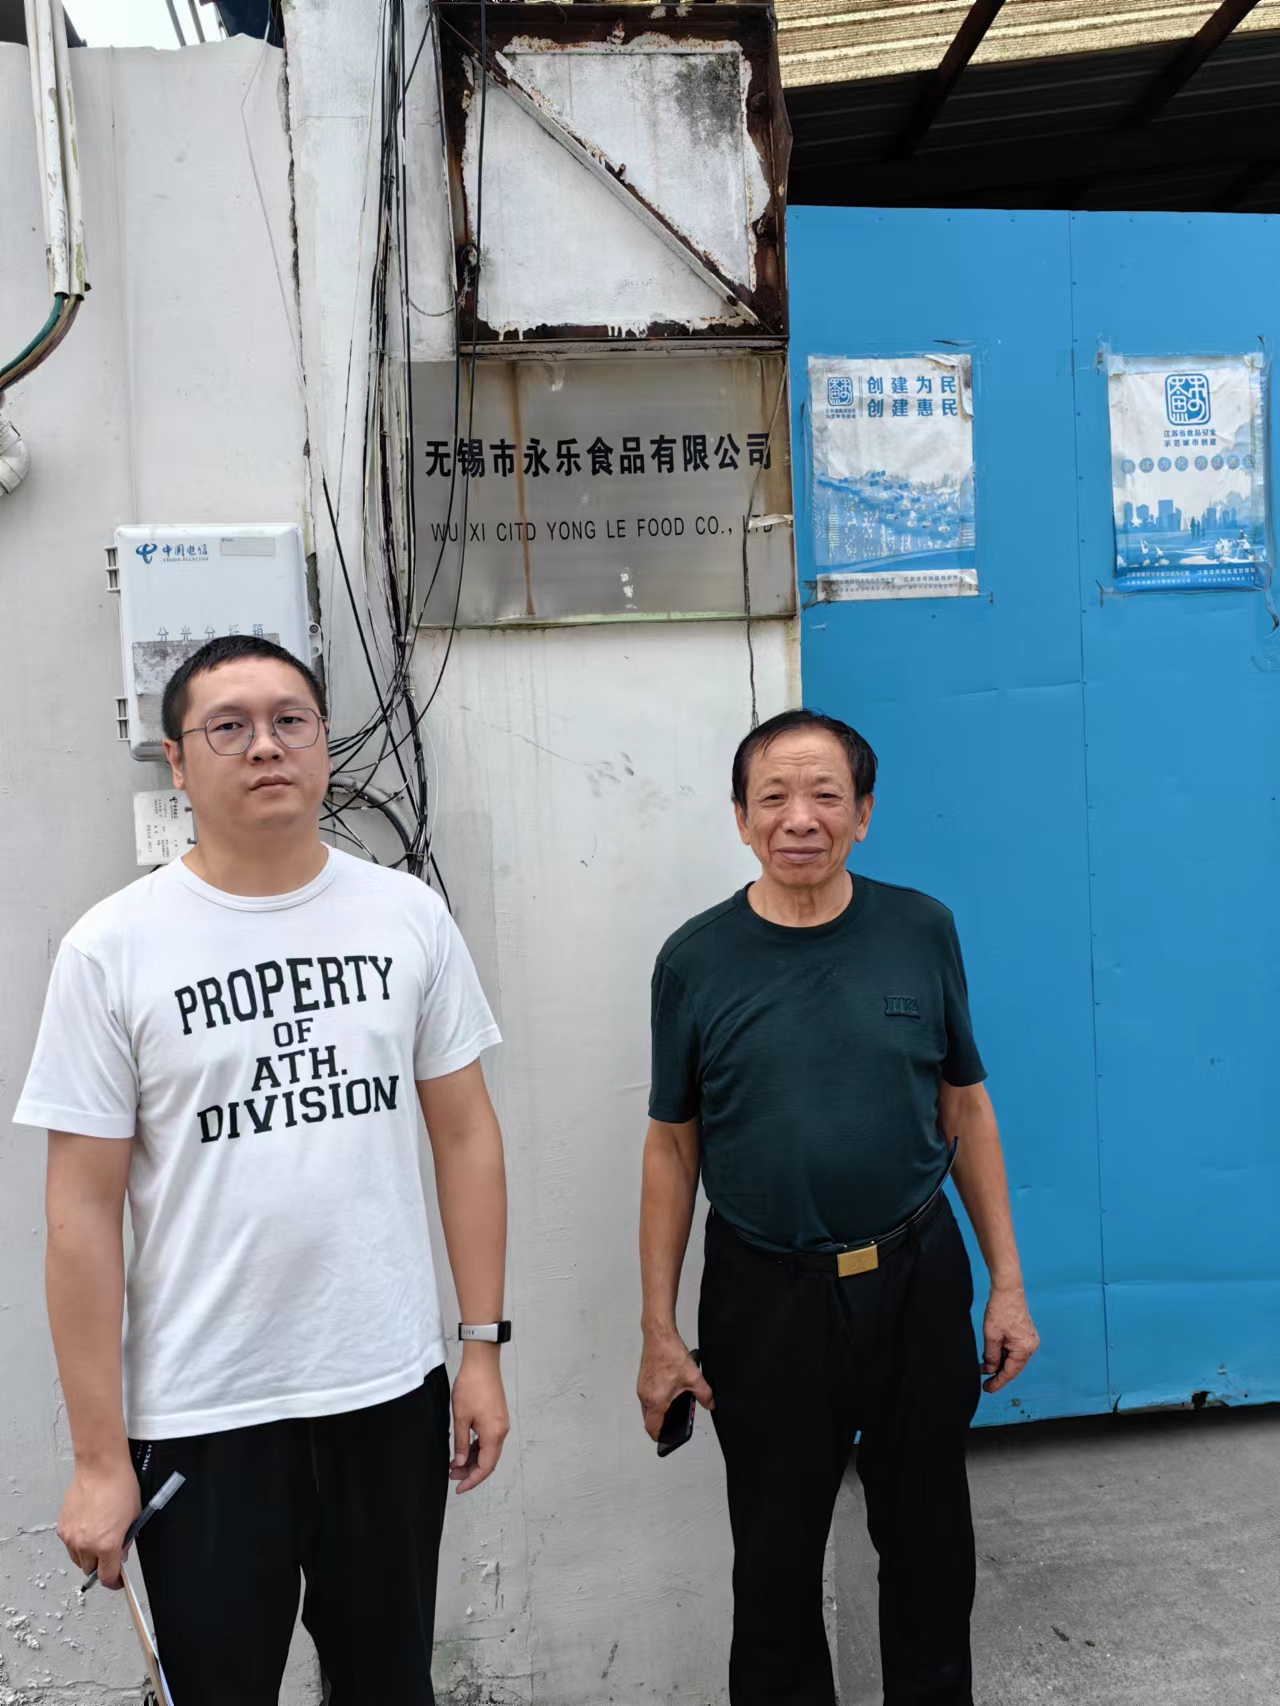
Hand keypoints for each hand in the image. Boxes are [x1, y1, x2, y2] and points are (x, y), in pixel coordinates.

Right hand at [57, 1458, 139, 1589]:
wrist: (100, 1467)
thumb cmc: (120, 1486)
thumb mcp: (134, 1516)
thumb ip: (126, 1540)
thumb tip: (121, 1554)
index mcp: (107, 1545)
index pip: (107, 1576)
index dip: (113, 1582)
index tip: (116, 1581)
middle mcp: (86, 1544)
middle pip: (90, 1570)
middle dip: (100, 1566)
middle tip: (108, 1555)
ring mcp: (71, 1536)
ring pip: (77, 1559)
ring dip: (87, 1556)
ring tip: (97, 1538)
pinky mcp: (62, 1527)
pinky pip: (69, 1544)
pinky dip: (77, 1542)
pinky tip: (87, 1528)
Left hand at [450, 1346, 509, 1493]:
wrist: (482, 1362)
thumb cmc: (472, 1385)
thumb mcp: (460, 1418)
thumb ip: (461, 1443)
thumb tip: (460, 1462)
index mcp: (494, 1434)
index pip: (485, 1467)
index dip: (472, 1480)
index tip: (459, 1488)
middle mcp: (501, 1431)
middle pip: (488, 1461)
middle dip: (471, 1471)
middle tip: (452, 1476)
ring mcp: (500, 1423)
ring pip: (488, 1450)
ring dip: (473, 1459)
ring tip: (454, 1463)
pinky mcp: (497, 1416)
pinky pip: (489, 1439)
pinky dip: (477, 1447)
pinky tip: (464, 1448)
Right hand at [637, 1327, 713, 1441]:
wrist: (659, 1335)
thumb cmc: (670, 1353)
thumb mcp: (694, 1377)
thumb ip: (704, 1395)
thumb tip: (710, 1404)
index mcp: (656, 1400)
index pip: (652, 1428)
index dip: (659, 1437)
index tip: (664, 1439)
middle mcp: (645, 1395)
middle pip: (649, 1419)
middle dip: (661, 1422)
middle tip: (673, 1421)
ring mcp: (642, 1387)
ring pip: (647, 1407)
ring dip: (658, 1409)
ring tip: (673, 1402)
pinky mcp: (642, 1378)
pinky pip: (647, 1395)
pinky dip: (656, 1398)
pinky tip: (668, 1388)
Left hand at [981, 1284, 1039, 1391]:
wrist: (1007, 1289)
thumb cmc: (1000, 1310)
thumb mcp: (991, 1336)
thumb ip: (991, 1356)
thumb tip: (990, 1370)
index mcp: (1024, 1349)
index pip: (1010, 1372)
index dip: (998, 1382)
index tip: (987, 1389)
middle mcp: (1030, 1346)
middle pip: (1013, 1367)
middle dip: (998, 1373)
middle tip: (985, 1382)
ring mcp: (1029, 1340)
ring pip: (1012, 1359)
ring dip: (999, 1363)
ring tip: (984, 1367)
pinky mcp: (1024, 1335)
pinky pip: (1013, 1350)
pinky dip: (1003, 1354)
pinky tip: (991, 1355)